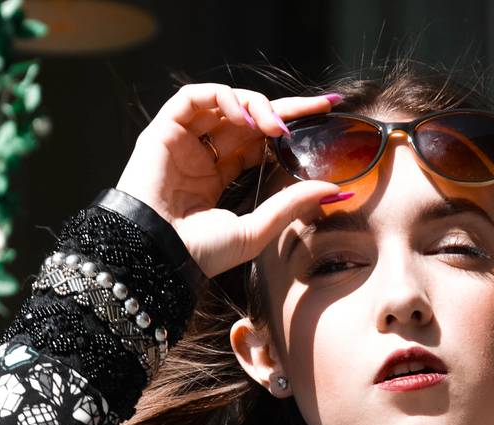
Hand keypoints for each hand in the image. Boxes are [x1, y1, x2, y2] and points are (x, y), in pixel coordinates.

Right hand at [114, 83, 343, 279]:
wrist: (157, 257)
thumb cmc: (200, 253)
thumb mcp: (256, 229)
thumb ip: (291, 205)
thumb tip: (335, 189)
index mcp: (218, 177)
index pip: (258, 141)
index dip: (289, 127)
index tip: (326, 117)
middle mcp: (200, 155)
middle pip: (247, 118)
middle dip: (284, 109)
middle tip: (319, 107)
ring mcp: (181, 141)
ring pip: (224, 102)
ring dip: (254, 104)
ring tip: (274, 125)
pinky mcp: (162, 131)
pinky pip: (193, 98)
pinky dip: (222, 97)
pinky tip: (244, 116)